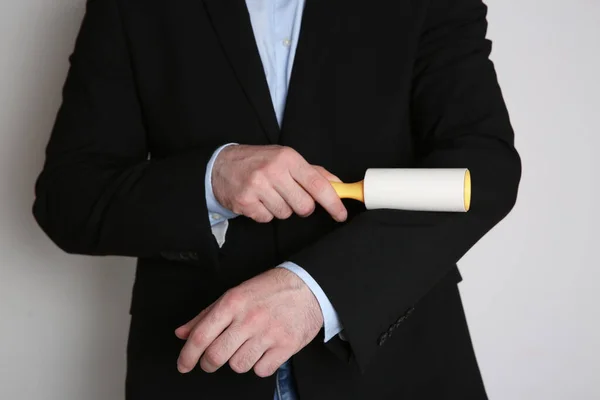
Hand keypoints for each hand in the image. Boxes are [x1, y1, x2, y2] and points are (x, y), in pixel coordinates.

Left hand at [175, 268, 323, 376]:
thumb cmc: (270, 289)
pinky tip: (263, 351)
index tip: (183, 365)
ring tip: (245, 348)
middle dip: (209, 363)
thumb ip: (206, 315)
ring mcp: (268, 333)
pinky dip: (259, 365)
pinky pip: (261, 370)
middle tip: (212, 361)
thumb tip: (183, 333)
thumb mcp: (236, 294)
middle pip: (216, 356)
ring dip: (237, 362)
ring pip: (238, 365)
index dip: (187, 355)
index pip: (201, 335)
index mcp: (233, 303)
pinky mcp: (286, 346)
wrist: (309, 286)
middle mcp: (249, 318)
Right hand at [212, 144, 346, 222]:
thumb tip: (338, 185)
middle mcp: (273, 171)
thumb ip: (313, 172)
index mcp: (288, 158)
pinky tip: (257, 200)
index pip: (317, 184)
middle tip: (290, 197)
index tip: (340, 214)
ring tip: (269, 195)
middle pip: (304, 206)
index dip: (333, 202)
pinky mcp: (245, 201)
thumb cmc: (259, 162)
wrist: (221, 165)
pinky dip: (264, 213)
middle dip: (301, 207)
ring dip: (281, 209)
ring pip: (285, 214)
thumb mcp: (286, 159)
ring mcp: (257, 186)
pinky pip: (267, 218)